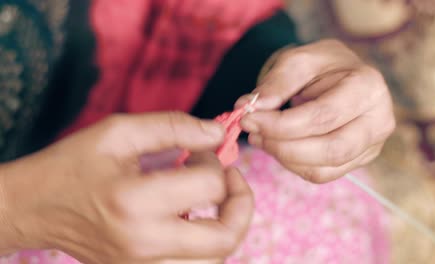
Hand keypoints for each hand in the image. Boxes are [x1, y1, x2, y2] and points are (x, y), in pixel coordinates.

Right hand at [0, 112, 253, 263]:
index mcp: (135, 202)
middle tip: (231, 179)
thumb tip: (218, 132)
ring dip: (227, 227)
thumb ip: (174, 127)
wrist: (35, 206)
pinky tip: (193, 219)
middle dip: (241, 203)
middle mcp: (143, 243)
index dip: (216, 162)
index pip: (209, 187)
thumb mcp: (119, 131)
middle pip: (224, 238)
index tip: (204, 150)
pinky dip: (205, 243)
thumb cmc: (73, 165)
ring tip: (215, 200)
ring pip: (213, 260)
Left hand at [236, 40, 394, 182]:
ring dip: (284, 158)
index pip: (322, 116)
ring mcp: (372, 145)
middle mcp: (378, 120)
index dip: (281, 124)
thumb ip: (275, 84)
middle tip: (253, 133)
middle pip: (330, 149)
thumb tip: (247, 108)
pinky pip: (321, 175)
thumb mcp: (298, 61)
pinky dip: (292, 165)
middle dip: (283, 146)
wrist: (341, 75)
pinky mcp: (358, 160)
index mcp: (368, 87)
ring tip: (261, 137)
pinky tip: (277, 146)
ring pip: (323, 169)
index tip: (248, 119)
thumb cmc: (321, 66)